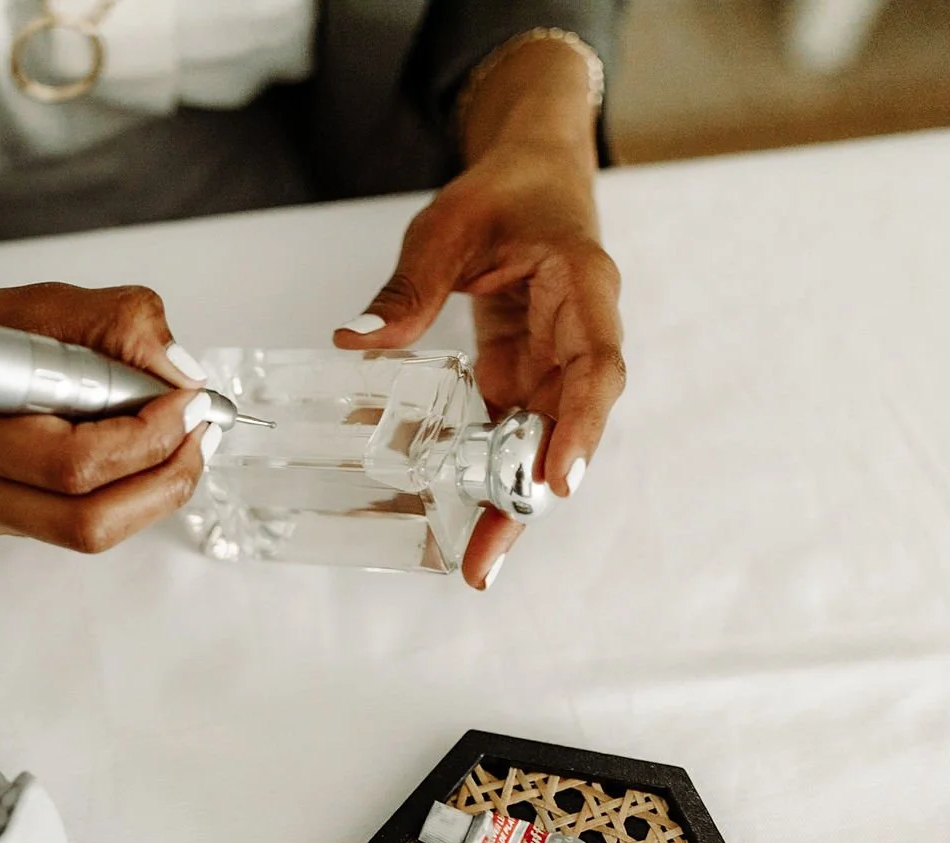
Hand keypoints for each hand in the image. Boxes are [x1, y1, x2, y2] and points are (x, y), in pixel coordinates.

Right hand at [0, 229, 212, 553]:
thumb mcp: (40, 302)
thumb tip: (179, 370)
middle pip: (88, 522)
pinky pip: (73, 524)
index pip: (73, 464)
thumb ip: (116, 324)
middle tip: (197, 433)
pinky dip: (121, 492)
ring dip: (151, 491)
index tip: (188, 399)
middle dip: (164, 480)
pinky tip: (132, 452)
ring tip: (178, 441)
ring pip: (87, 534)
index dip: (147, 438)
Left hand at [333, 40, 625, 588]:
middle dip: (530, 496)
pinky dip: (487, 473)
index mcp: (583, 287)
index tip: (555, 481)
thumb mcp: (446, 226)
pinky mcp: (522, 376)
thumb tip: (354, 338)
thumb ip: (408, 286)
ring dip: (510, 500)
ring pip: (540, 441)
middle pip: (568, 426)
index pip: (596, 366)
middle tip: (489, 559)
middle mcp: (579, 335)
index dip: (581, 428)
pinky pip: (509, 431)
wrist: (532, 174)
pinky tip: (461, 517)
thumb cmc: (503, 191)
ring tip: (476, 562)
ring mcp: (552, 362)